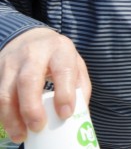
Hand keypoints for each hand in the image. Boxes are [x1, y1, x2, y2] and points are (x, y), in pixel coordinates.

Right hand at [0, 28, 90, 142]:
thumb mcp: (75, 64)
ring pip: (5, 91)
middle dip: (31, 108)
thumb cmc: (57, 57)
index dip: (64, 93)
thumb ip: (80, 87)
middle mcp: (33, 53)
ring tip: (21, 135)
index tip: (65, 114)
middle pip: (28, 80)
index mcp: (59, 49)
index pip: (62, 70)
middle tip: (37, 127)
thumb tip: (78, 115)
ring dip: (11, 117)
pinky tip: (10, 125)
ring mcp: (10, 61)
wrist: (31, 38)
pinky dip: (1, 114)